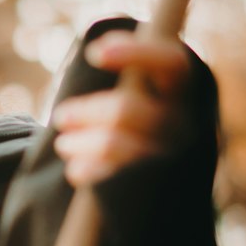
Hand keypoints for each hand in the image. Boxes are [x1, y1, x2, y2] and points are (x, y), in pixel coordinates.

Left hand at [51, 29, 190, 186]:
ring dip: (78, 143)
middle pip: (126, 109)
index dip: (136, 53)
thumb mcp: (149, 101)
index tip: (94, 53)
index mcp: (185, 96)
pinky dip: (85, 170)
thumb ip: (135, 79)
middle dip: (86, 111)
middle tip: (61, 116)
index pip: (173, 64)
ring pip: (111, 144)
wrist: (167, 196)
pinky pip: (107, 178)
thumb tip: (97, 49)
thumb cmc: (144, 130)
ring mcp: (168, 161)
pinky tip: (77, 170)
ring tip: (64, 144)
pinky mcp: (151, 190)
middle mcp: (183, 127)